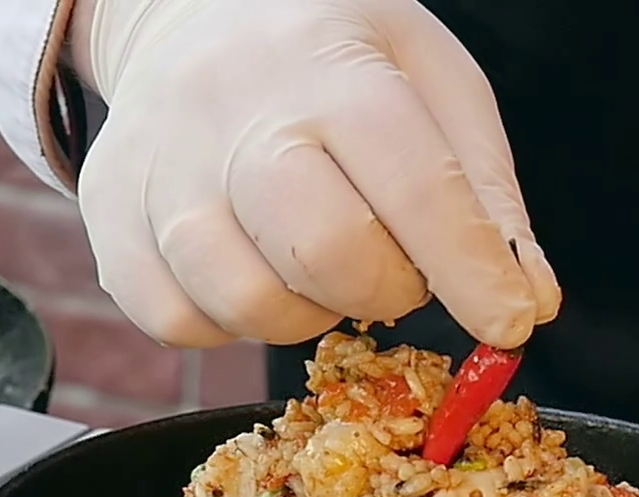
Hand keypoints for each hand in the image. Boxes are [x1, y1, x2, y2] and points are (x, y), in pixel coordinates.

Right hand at [70, 0, 559, 348]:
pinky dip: (229, 322)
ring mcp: (160, 168)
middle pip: (325, 253)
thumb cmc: (329, 51)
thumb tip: (528, 301)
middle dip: (385, 286)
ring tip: (314, 256)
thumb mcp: (429, 78)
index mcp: (329, 62)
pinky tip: (251, 269)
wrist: (188, 11)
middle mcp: (231, 110)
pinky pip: (177, 323)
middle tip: (392, 263)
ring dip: (307, 309)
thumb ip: (485, 192)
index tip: (508, 322)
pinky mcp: (111, 217)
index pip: (415, 187)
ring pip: (248, 303)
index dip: (471, 271)